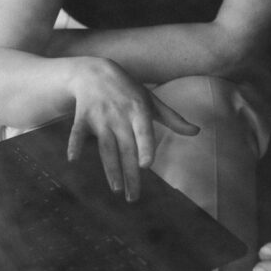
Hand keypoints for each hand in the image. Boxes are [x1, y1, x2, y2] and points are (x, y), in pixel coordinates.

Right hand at [67, 58, 198, 200]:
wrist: (95, 72)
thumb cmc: (128, 90)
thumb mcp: (150, 101)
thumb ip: (173, 118)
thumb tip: (197, 132)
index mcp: (138, 110)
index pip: (143, 131)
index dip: (144, 147)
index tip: (145, 165)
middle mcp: (119, 115)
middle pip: (126, 149)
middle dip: (129, 174)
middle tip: (133, 197)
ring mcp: (100, 116)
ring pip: (106, 147)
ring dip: (110, 169)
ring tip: (116, 189)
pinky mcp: (82, 117)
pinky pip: (78, 133)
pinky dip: (74, 144)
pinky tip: (73, 159)